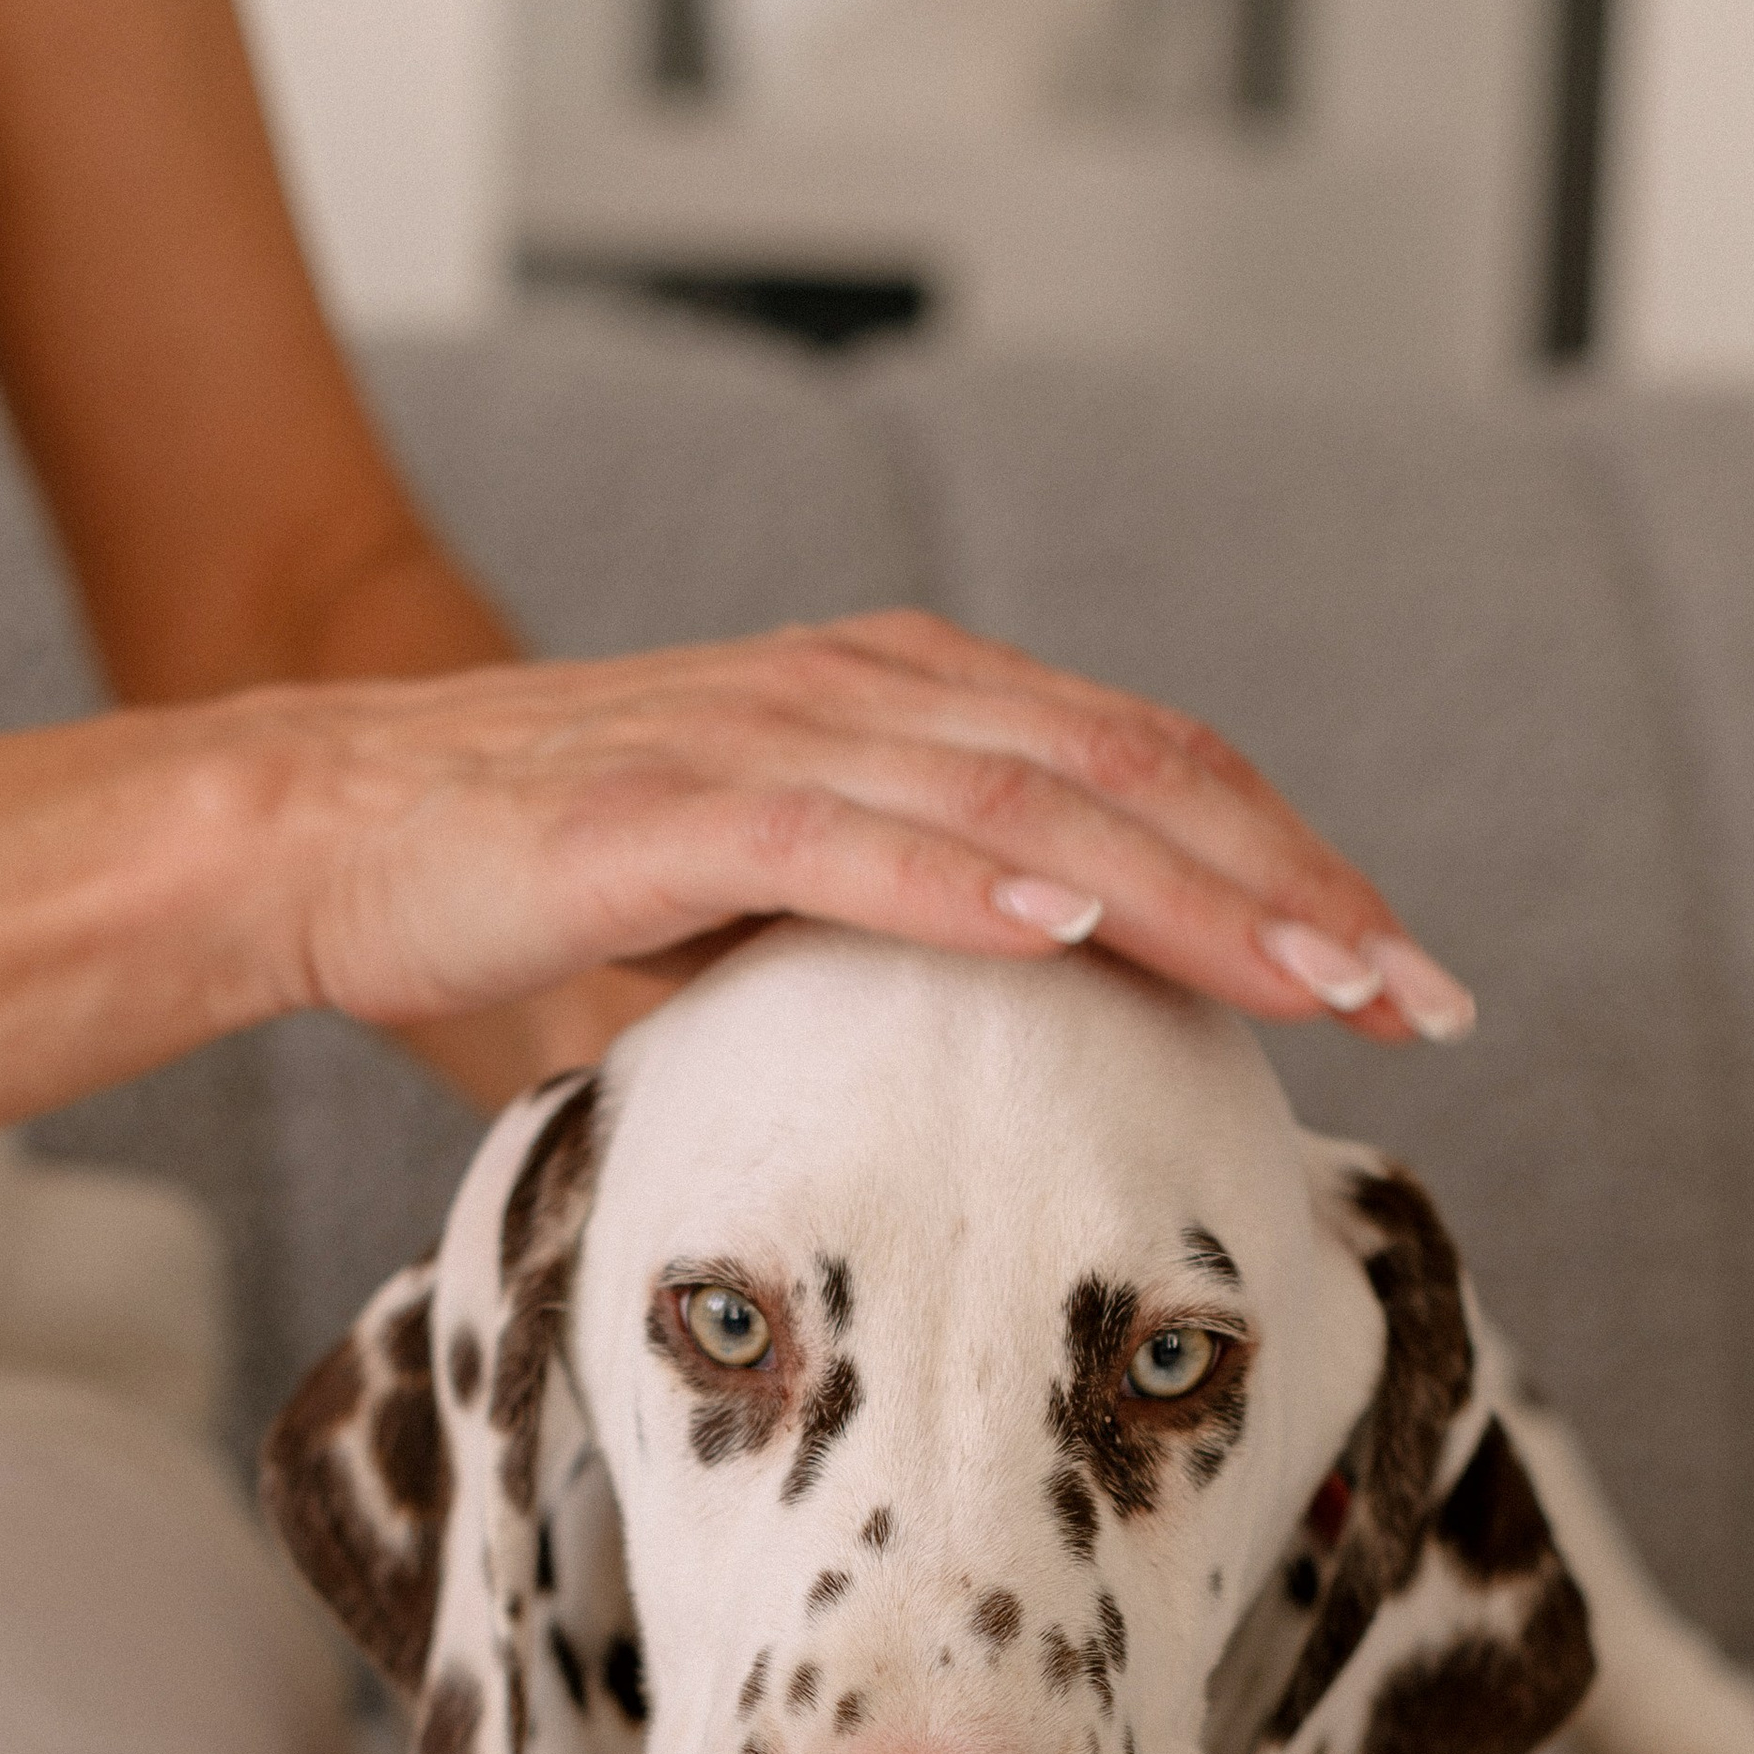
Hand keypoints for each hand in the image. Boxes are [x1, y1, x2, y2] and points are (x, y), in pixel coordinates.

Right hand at [253, 609, 1474, 1078]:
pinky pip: (842, 841)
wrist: (330, 829)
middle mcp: (871, 691)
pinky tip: (1074, 933)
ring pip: (1027, 801)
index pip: (1152, 774)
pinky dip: (966, 885)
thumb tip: (1037, 1062)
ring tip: (1314, 980)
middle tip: (1423, 1001)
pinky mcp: (665, 804)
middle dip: (1296, 891)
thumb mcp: (780, 919)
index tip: (1400, 981)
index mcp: (915, 707)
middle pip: (1136, 775)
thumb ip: (912, 946)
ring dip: (1186, 893)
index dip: (1292, 866)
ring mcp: (773, 739)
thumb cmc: (556, 887)